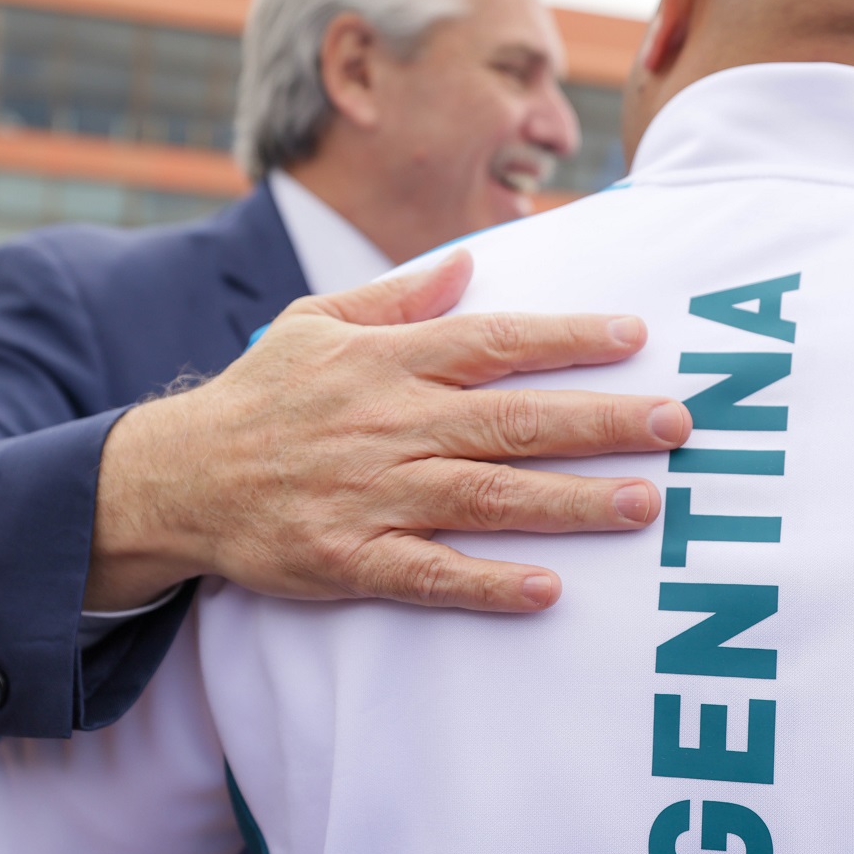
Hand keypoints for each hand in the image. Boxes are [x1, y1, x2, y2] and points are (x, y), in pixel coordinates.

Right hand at [88, 250, 690, 612]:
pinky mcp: (351, 559)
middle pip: (512, 421)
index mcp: (387, 364)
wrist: (177, 478)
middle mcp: (389, 426)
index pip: (494, 342)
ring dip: (571, 503)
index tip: (636, 335)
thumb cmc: (259, 399)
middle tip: (677, 424)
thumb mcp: (314, 325)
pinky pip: (431, 575)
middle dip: (600, 422)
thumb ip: (397, 300)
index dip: (568, 338)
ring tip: (644, 504)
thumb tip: (471, 263)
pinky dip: (488, 584)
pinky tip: (548, 590)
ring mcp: (373, 496)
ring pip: (488, 497)